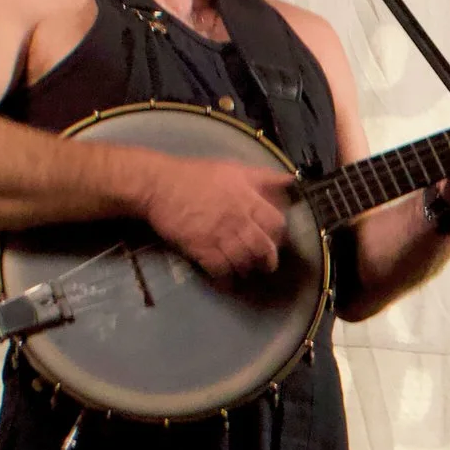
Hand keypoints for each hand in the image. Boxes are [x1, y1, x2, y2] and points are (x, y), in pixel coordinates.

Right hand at [141, 154, 295, 280]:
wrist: (159, 185)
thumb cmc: (197, 175)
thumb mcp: (234, 169)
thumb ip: (264, 177)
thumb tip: (291, 180)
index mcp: (247, 199)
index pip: (275, 222)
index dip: (279, 234)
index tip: (276, 240)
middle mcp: (237, 219)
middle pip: (263, 247)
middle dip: (268, 260)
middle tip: (266, 265)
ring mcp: (219, 235)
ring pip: (243, 261)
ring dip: (247, 269)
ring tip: (246, 271)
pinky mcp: (200, 248)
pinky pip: (220, 270)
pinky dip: (226, 278)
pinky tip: (227, 280)